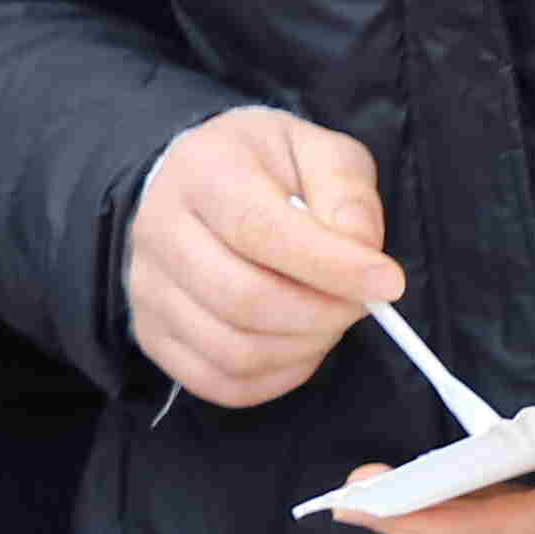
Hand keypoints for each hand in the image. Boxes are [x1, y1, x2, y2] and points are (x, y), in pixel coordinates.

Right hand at [126, 106, 401, 407]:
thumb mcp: (319, 151)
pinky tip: (298, 344)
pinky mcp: (153, 333)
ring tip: (328, 319)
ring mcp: (147, 288)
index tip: (388, 281)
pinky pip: (220, 382)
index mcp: (201, 170)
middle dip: (323, 314)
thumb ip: (347, 192)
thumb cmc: (267, 169)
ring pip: (234, 350)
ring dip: (303, 347)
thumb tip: (361, 250)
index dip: (330, 265)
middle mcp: (158, 230)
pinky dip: (276, 376)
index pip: (258, 230)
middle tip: (362, 304)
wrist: (197, 185)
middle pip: (243, 299)